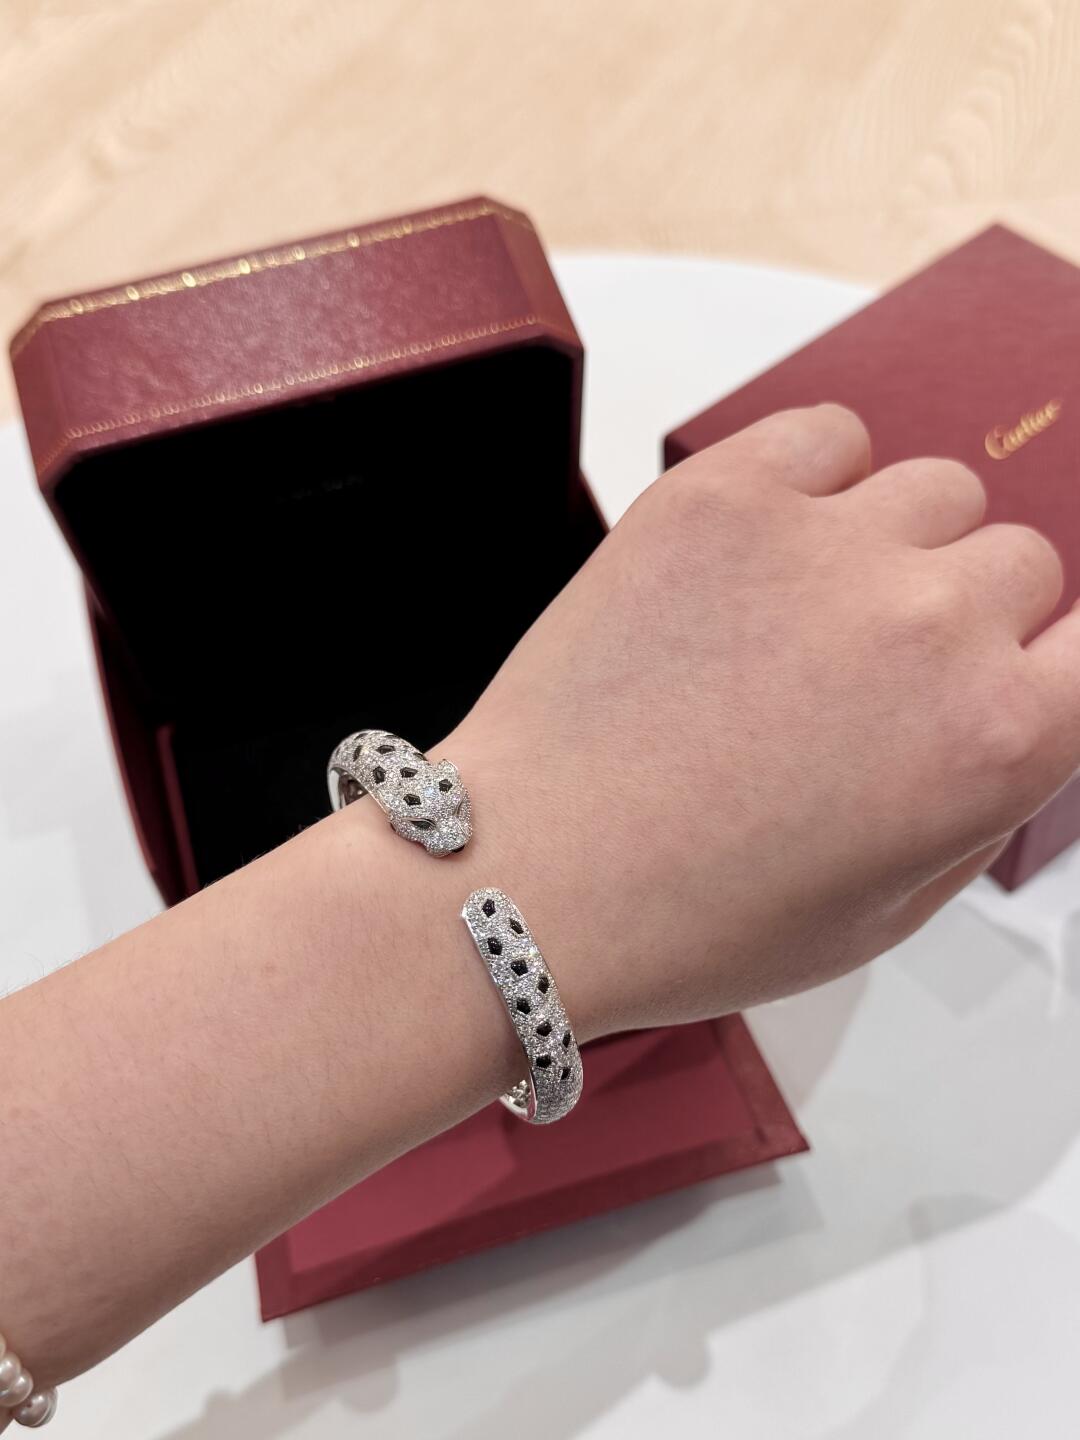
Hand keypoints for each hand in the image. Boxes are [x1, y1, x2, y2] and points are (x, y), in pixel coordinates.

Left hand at [446, 405, 1079, 1034]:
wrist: (534, 871)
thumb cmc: (695, 913)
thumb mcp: (890, 909)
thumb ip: (989, 793)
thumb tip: (1024, 701)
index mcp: (995, 738)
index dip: (1044, 668)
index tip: (1007, 676)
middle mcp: (930, 623)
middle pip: (1021, 562)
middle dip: (967, 618)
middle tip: (873, 674)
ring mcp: (823, 542)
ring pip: (934, 491)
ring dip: (894, 547)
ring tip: (806, 615)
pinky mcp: (721, 494)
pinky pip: (830, 434)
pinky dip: (816, 479)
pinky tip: (766, 549)